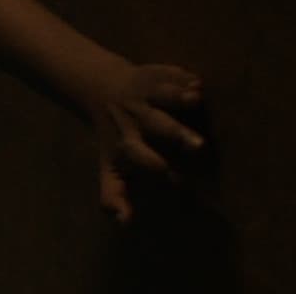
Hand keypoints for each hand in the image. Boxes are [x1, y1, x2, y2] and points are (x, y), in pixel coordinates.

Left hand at [87, 61, 204, 223]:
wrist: (97, 88)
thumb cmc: (113, 135)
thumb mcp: (108, 164)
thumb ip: (113, 193)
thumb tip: (123, 223)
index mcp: (127, 141)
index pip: (142, 156)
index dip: (156, 166)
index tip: (177, 178)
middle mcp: (135, 116)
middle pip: (156, 125)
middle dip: (176, 133)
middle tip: (199, 146)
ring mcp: (143, 93)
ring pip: (161, 94)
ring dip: (176, 96)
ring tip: (195, 98)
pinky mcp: (151, 73)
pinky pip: (167, 72)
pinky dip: (180, 76)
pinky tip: (196, 82)